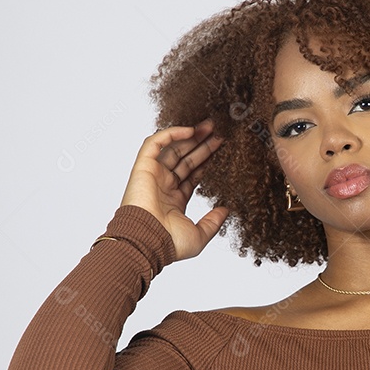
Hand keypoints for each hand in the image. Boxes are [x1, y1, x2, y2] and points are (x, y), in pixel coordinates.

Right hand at [120, 118, 228, 260]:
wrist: (148, 242)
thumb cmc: (169, 243)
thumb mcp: (199, 235)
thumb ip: (213, 222)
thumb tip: (226, 210)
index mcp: (174, 200)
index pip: (192, 174)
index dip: (206, 161)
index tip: (222, 149)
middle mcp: (163, 185)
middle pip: (185, 158)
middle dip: (202, 144)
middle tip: (219, 132)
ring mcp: (153, 175)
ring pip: (173, 148)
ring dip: (190, 136)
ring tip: (210, 126)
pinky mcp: (143, 167)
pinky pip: (155, 143)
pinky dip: (171, 134)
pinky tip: (191, 130)